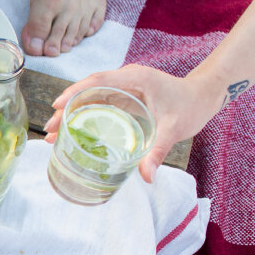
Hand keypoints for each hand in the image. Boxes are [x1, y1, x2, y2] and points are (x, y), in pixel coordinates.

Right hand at [45, 64, 220, 181]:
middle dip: (67, 108)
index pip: (98, 81)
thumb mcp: (175, 129)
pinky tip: (73, 129)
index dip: (75, 92)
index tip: (58, 106)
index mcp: (136, 78)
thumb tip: (146, 176)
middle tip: (49, 129)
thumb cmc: (191, 106)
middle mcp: (126, 78)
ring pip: (90, 95)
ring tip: (53, 133)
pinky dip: (83, 113)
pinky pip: (98, 100)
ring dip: (71, 111)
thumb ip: (158, 151)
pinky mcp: (124, 94)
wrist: (204, 96)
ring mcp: (124, 86)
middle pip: (88, 89)